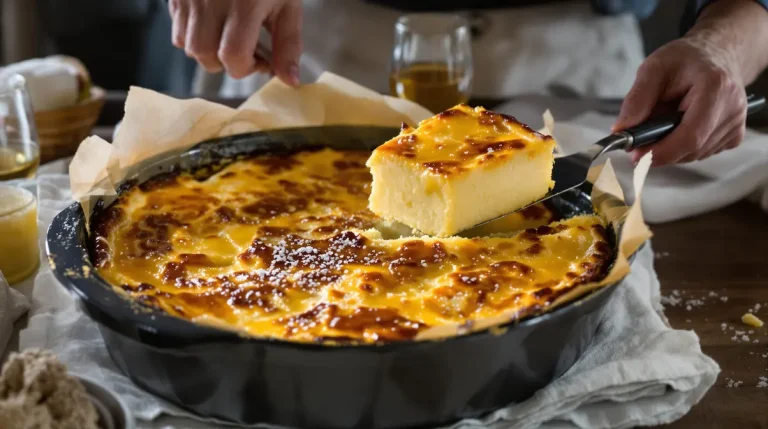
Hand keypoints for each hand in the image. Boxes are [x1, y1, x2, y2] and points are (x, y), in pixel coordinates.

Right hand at [168, 0, 301, 85]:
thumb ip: (288, 44)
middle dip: (227, 63)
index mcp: (244, 4)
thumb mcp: (287, 5)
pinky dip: (193, 37)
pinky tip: (212, 25)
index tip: (260, 61)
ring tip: (227, 37)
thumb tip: (290, 81)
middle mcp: (211, 0)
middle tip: (245, 50)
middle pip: (205, 55)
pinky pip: (176, 30)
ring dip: (209, 52)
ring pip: (188, 46)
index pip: (232, 55)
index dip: (246, 67)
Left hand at [613, 35, 746, 165]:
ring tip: (664, 120)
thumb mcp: (653, 69)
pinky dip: (682, 146)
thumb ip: (636, 100)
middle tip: (638, 138)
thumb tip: (621, 130)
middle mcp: (732, 109)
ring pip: (693, 155)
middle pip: (691, 149)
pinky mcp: (734, 136)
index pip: (691, 136)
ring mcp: (737, 125)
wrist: (715, 54)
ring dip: (670, 146)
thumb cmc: (685, 59)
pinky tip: (679, 125)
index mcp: (716, 88)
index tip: (635, 154)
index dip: (661, 152)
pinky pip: (700, 153)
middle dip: (660, 148)